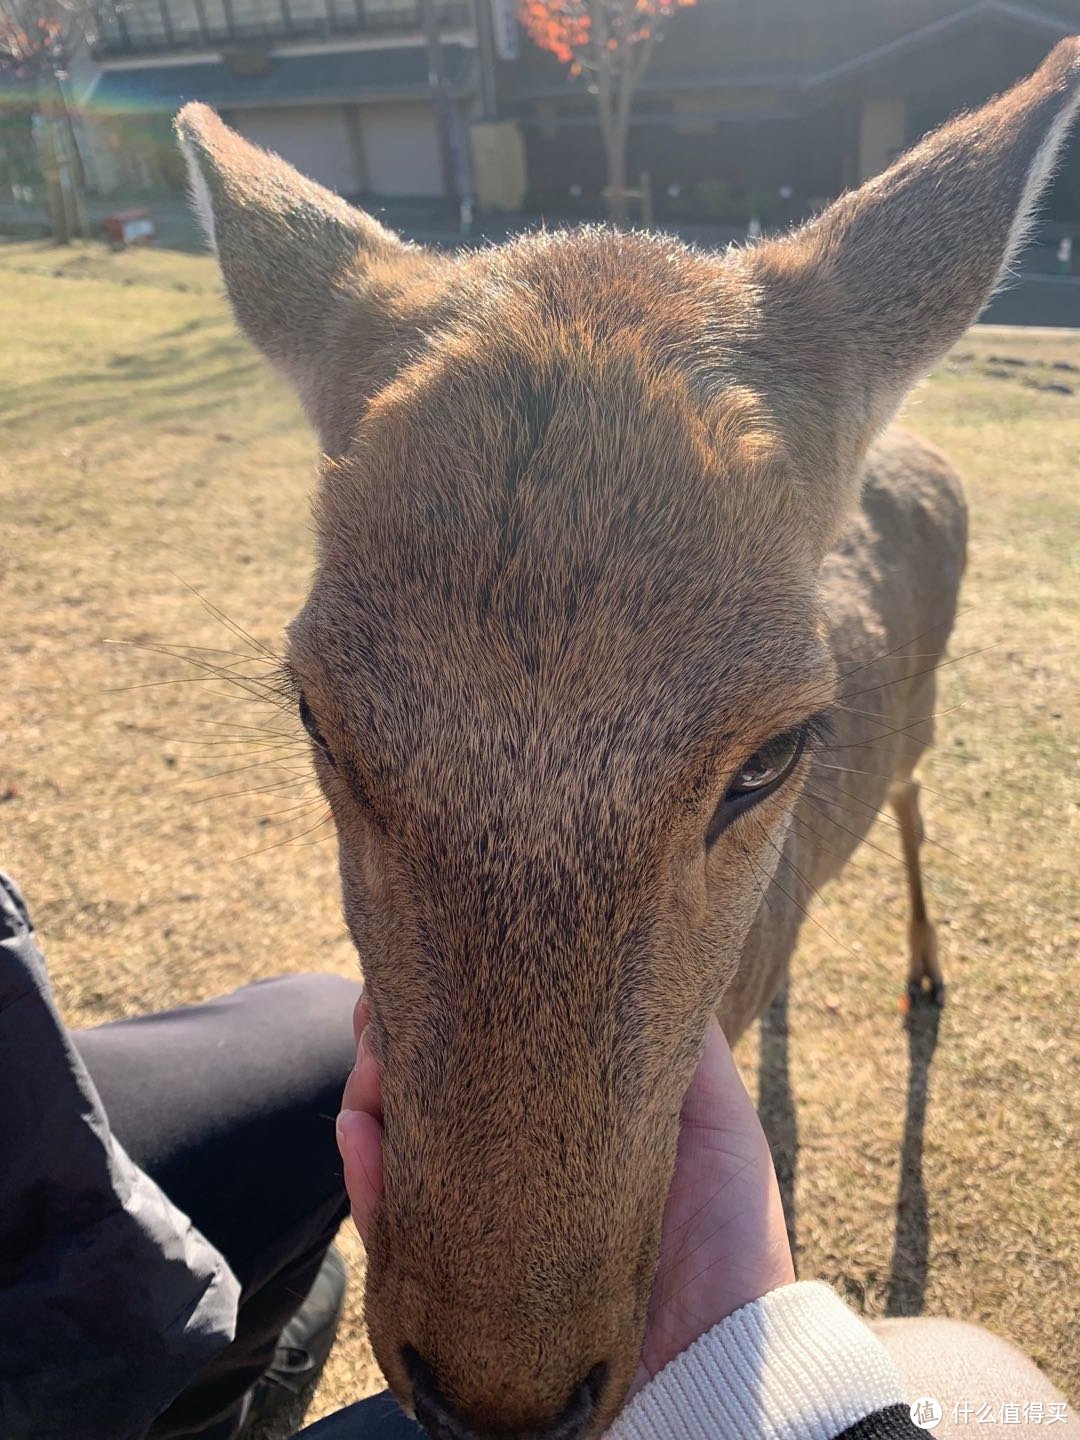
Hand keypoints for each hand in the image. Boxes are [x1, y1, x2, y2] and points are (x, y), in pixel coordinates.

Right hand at [336, 1005, 793, 1399]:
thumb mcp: (716, 1124)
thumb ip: (686, 1048)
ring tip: (366, 1068)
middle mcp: (515, 1181)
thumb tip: (661, 945)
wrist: (717, 1369)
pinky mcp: (452, 1298)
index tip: (425, 973)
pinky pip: (390, 1233)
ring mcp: (480, 1236)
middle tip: (372, 1014)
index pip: (492, 1063)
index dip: (458, 1018)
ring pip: (400, 1154)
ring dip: (370, 1101)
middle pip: (434, 1100)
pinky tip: (355, 1134)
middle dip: (395, 1050)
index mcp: (563, 1136)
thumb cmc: (728, 1241)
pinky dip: (364, 1182)